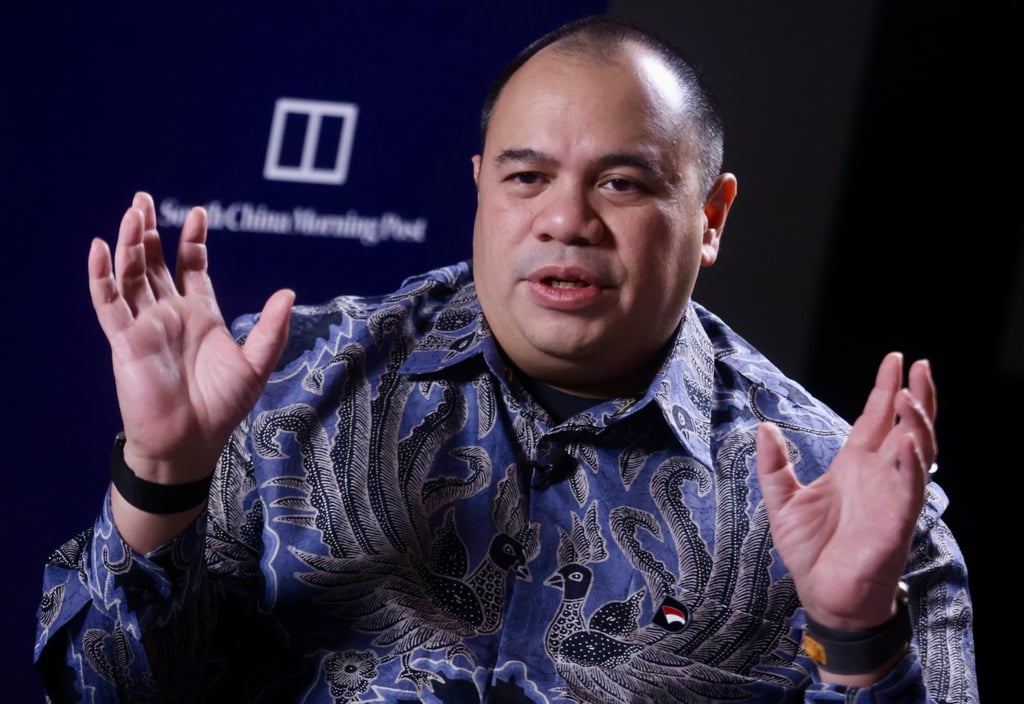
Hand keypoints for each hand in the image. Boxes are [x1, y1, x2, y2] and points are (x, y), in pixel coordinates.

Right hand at [89, 192, 293, 487]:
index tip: (198, 213)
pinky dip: (102, 276)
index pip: (191, 267)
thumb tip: (288, 292)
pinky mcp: (124, 341)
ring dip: (129, 244)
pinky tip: (100, 249)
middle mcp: (169, 314)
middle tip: (143, 197)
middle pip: (154, 263)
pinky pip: (108, 303)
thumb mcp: (256, 364)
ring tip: (132, 212)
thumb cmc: (223, 407)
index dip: (192, 240)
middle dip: (150, 231)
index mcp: (200, 314)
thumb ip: (271, 328)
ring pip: (131, 275)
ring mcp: (145, 325)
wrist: (191, 442)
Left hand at [755, 351, 935, 630]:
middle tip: (920, 364)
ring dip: (917, 422)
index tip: (895, 359)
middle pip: (906, 426)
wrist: (823, 593)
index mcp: (854, 465)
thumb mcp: (782, 501)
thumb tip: (762, 428)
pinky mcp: (898, 519)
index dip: (887, 389)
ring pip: (917, 450)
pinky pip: (912, 485)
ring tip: (910, 396)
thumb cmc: (810, 551)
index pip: (876, 418)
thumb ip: (773, 465)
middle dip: (916, 396)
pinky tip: (908, 438)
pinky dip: (912, 461)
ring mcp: (893, 495)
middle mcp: (879, 475)